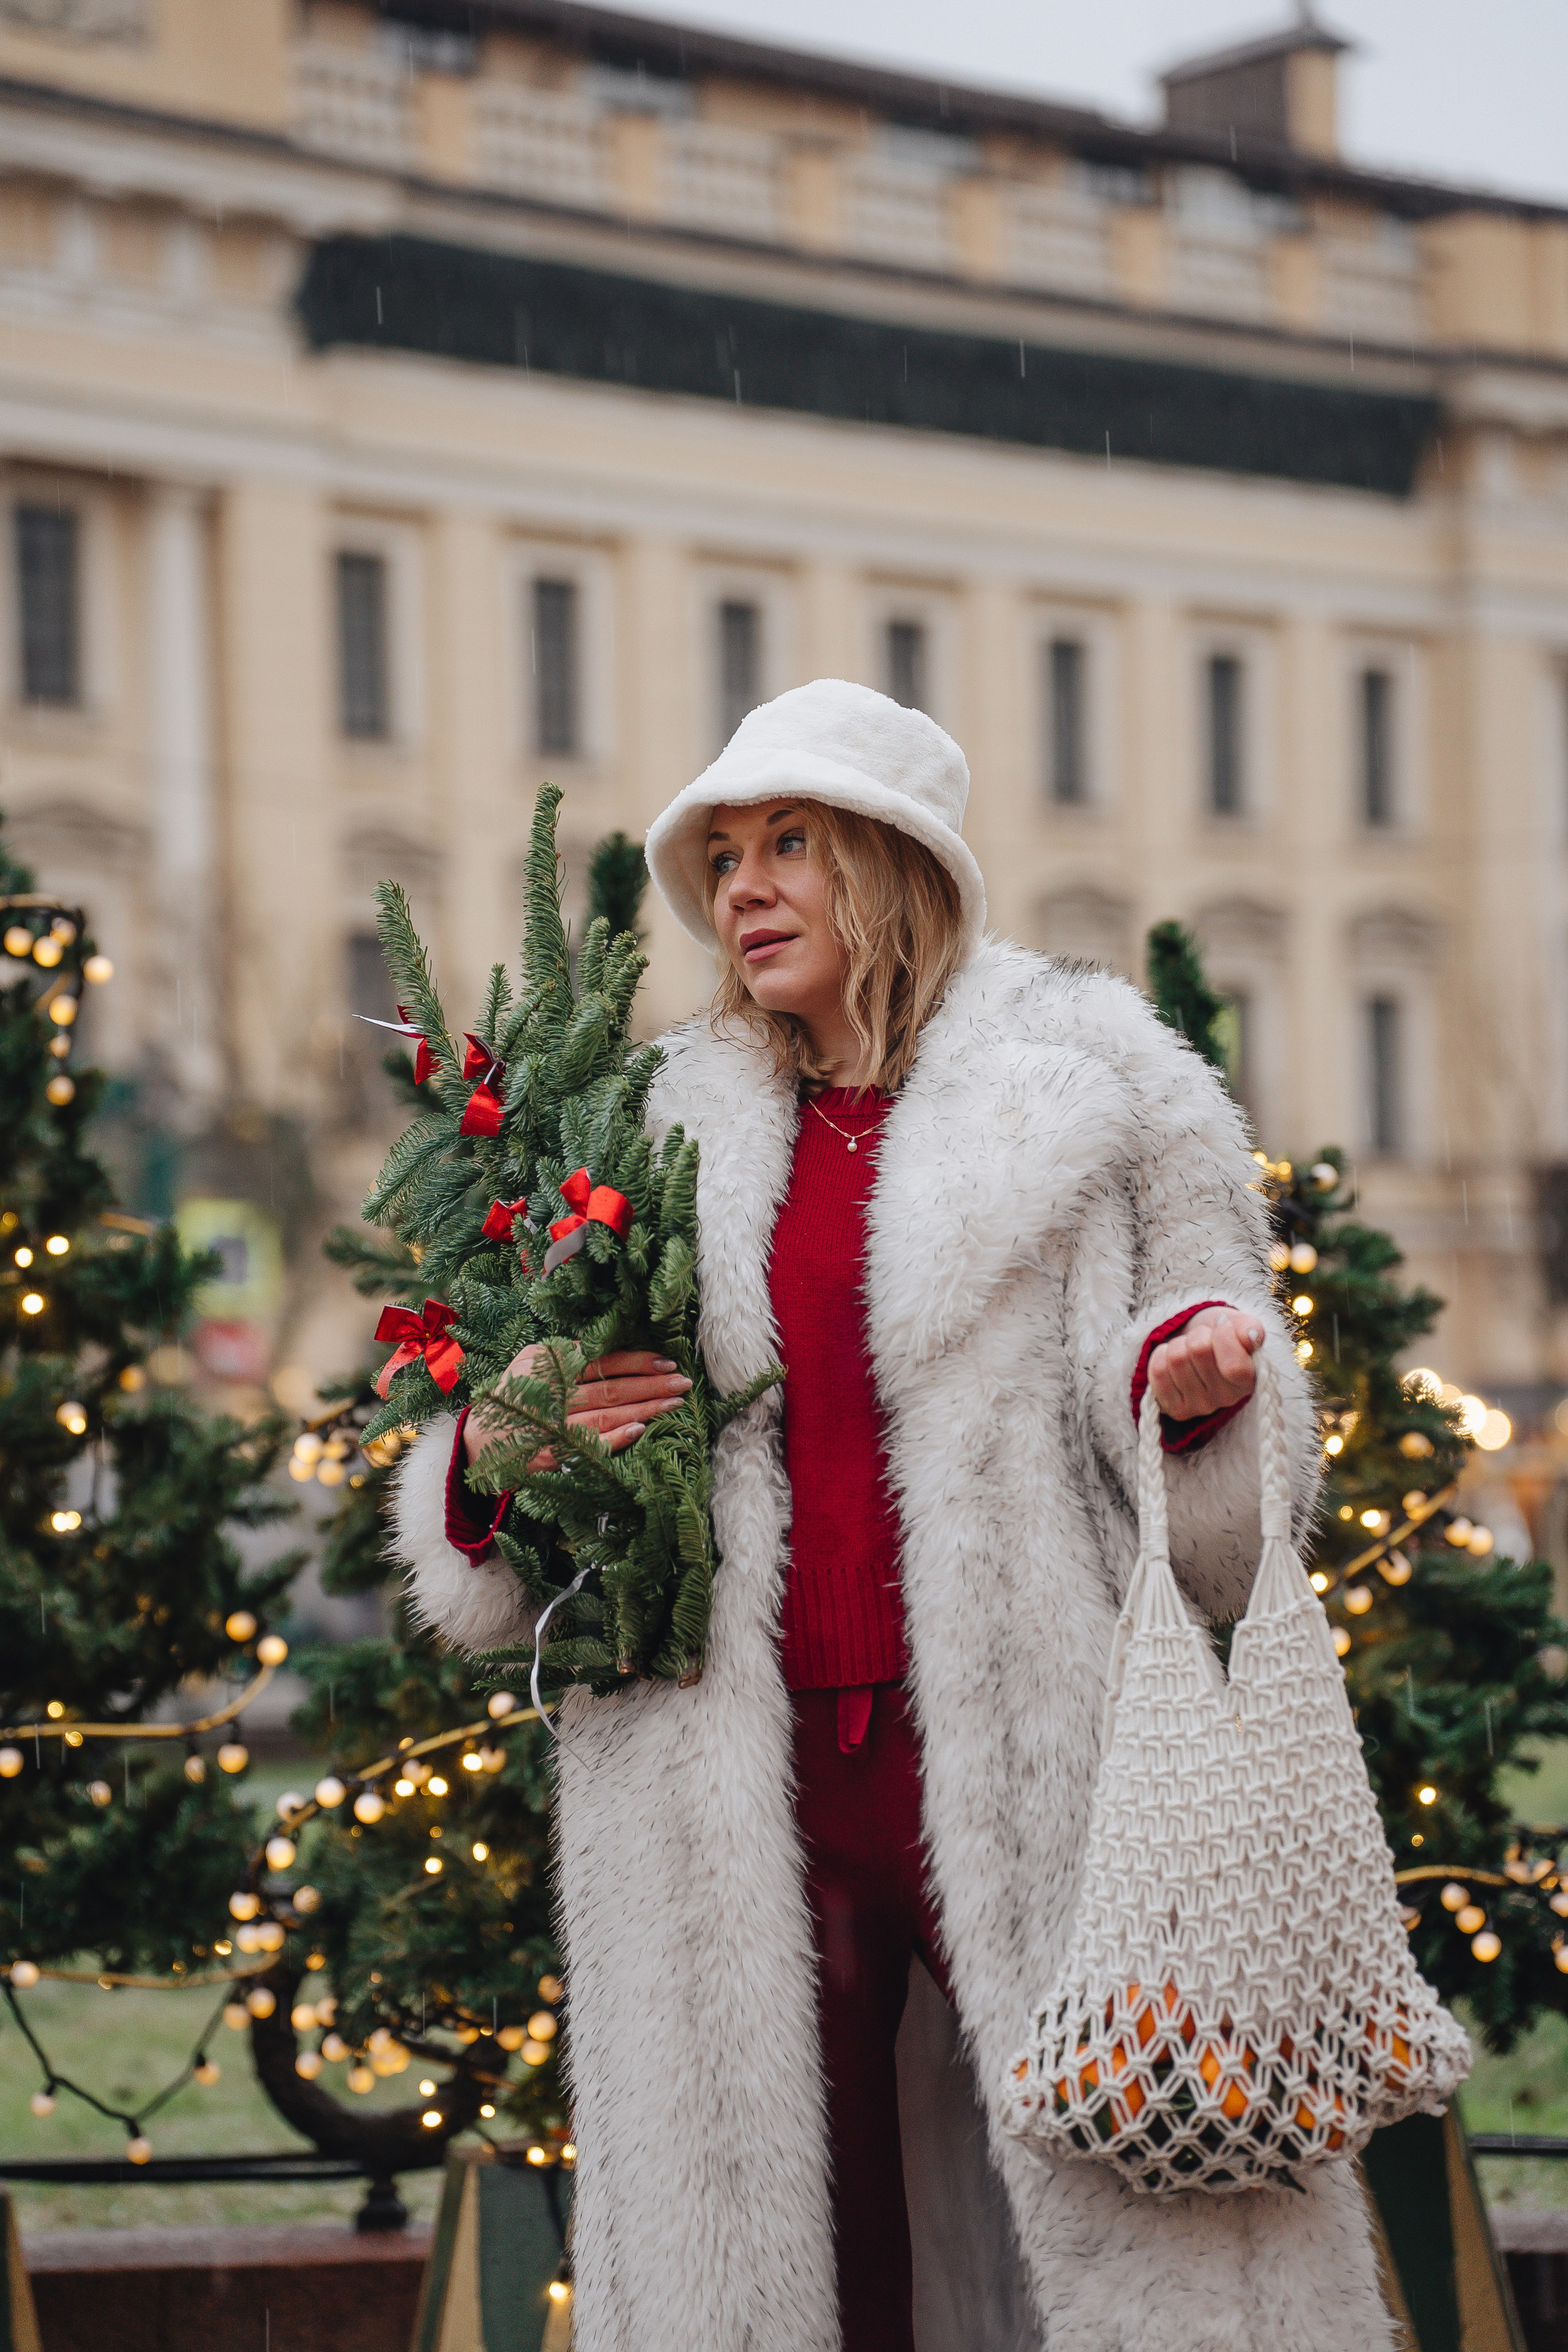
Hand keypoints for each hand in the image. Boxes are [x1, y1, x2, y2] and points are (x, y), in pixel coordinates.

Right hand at [463, 1347, 690, 1471]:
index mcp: (552, 1368)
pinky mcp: (549, 1453)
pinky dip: (614, 1439)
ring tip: (674, 1406)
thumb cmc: (512, 1395)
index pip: (602, 1363)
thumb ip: (562, 1353)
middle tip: (683, 1384)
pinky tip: (639, 1431)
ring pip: (605, 1416)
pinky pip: (587, 1446)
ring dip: (643, 1410)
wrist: (476, 1440)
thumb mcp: (530, 1361)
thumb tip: (596, 1349)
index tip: (666, 1363)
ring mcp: (551, 1425)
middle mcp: (553, 1395)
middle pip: (611, 1389)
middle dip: (651, 1386)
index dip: (636, 1362)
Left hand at [1147, 1308, 1263, 1422]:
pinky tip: (1173, 1361)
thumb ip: (1249, 1329)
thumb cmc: (1222, 1337)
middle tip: (1203, 1339)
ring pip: (1176, 1358)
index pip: (1234, 1366)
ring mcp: (1200, 1406)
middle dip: (1198, 1334)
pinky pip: (1158, 1371)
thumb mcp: (1240, 1327)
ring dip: (1179, 1344)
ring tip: (1189, 1349)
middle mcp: (1227, 1399)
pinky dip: (1161, 1356)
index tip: (1222, 1325)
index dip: (1224, 1336)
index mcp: (1250, 1380)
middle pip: (1199, 1351)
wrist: (1199, 1349)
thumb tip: (1251, 1336)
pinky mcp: (1176, 1409)